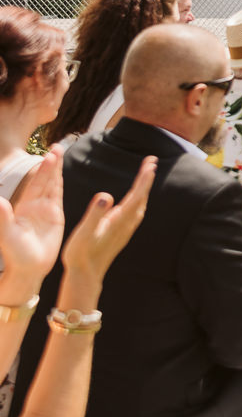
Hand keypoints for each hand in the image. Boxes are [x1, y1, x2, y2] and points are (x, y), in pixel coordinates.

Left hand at [0, 145, 66, 289]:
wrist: (28, 269)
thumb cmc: (15, 254)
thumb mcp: (7, 235)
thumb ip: (2, 218)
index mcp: (22, 207)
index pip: (34, 184)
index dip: (42, 170)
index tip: (48, 155)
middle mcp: (33, 205)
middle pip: (44, 180)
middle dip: (50, 164)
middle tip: (58, 147)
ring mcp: (44, 211)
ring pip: (51, 186)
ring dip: (55, 170)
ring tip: (59, 152)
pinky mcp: (55, 217)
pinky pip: (57, 197)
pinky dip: (59, 184)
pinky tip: (60, 175)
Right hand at [59, 155, 154, 282]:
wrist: (85, 275)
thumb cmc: (81, 253)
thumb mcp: (84, 232)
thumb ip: (95, 214)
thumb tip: (106, 196)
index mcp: (119, 220)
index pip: (137, 195)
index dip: (144, 179)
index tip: (152, 164)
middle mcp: (126, 224)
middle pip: (142, 197)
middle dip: (147, 178)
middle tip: (152, 160)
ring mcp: (125, 229)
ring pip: (140, 204)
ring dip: (144, 188)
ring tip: (147, 174)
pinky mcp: (122, 234)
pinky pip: (135, 212)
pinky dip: (139, 199)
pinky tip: (136, 199)